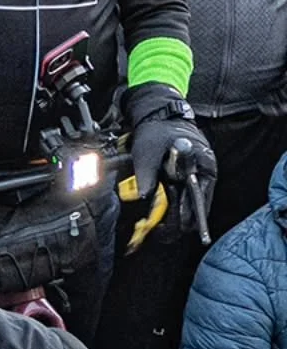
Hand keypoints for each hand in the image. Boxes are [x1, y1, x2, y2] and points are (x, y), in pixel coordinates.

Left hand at [123, 81, 216, 217]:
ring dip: (179, 213)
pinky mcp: (187, 176)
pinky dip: (176, 204)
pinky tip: (167, 215)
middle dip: (183, 218)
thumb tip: (144, 196)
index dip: (190, 213)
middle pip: (196, 202)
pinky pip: (184, 194)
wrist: (157, 116)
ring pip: (190, 201)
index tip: (183, 227)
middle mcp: (204, 170)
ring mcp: (196, 173)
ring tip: (166, 229)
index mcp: (202, 163)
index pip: (199, 196)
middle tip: (169, 231)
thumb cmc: (156, 131)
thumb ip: (146, 173)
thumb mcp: (147, 151)